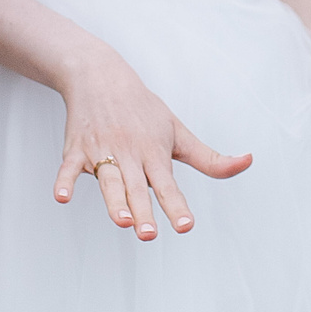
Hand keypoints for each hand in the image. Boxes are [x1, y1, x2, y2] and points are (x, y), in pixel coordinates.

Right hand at [50, 44, 252, 240]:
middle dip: (142, 212)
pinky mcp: (76, 149)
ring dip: (113, 201)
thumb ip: (210, 158)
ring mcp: (101, 151)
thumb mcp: (179, 131)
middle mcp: (130, 154)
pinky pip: (69, 168)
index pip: (168, 184)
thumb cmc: (143, 109)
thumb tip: (248, 162)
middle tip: (148, 235)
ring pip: (107, 180)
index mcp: (154, 153)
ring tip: (122, 221)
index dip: (176, 206)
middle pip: (136, 188)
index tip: (185, 226)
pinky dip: (65, 181)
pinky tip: (62, 197)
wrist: (100, 76)